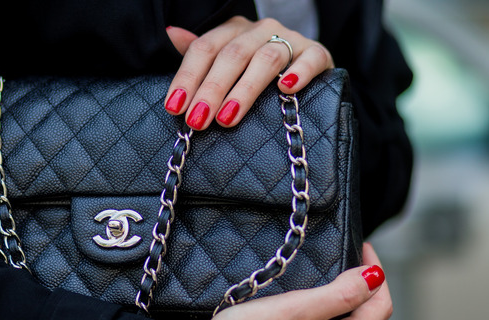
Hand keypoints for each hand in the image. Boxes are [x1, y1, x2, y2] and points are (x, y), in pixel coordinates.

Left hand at [165, 16, 333, 129]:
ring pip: (265, 59)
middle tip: (197, 120)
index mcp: (232, 31)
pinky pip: (310, 59)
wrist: (304, 68)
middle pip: (231, 56)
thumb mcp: (223, 61)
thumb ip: (198, 53)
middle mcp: (259, 30)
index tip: (175, 107)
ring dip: (245, 89)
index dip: (187, 77)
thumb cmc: (253, 71)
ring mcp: (290, 39)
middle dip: (211, 90)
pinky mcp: (317, 53)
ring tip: (227, 117)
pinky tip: (287, 89)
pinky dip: (299, 73)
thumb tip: (170, 34)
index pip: (204, 49)